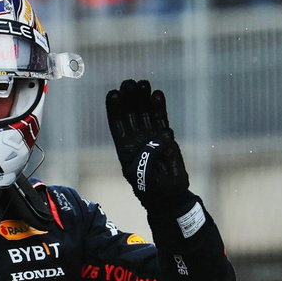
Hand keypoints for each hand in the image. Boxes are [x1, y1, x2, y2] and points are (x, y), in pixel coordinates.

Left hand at [106, 79, 189, 207]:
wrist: (168, 196)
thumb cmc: (151, 188)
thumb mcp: (141, 174)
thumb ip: (148, 155)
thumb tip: (162, 135)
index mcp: (124, 146)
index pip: (117, 123)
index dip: (113, 109)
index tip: (113, 94)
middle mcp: (136, 138)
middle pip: (130, 113)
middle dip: (129, 98)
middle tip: (129, 83)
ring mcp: (151, 136)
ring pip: (145, 112)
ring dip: (143, 98)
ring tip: (143, 83)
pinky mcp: (166, 137)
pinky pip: (161, 118)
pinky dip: (159, 107)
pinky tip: (157, 94)